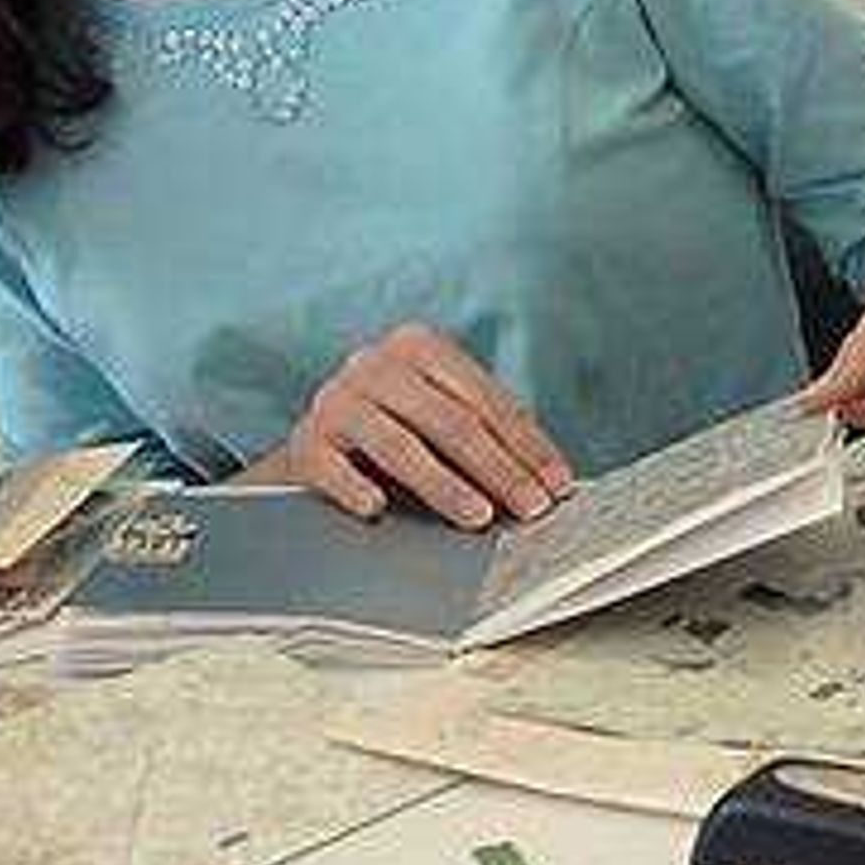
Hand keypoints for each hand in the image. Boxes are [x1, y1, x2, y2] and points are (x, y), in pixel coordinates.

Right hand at [255, 323, 572, 525]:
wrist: (315, 450)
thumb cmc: (396, 435)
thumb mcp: (438, 419)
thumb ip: (484, 436)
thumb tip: (547, 483)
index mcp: (419, 347)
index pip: (486, 400)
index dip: (528, 444)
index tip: (558, 484)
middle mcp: (375, 364)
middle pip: (451, 421)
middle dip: (500, 469)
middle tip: (531, 507)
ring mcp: (336, 401)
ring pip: (401, 446)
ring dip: (445, 485)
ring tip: (479, 517)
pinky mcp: (306, 442)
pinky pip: (334, 468)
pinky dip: (357, 488)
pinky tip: (379, 509)